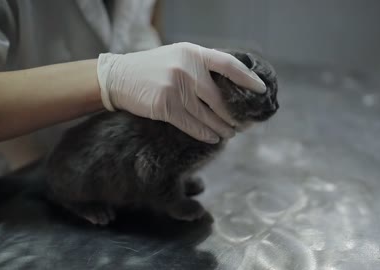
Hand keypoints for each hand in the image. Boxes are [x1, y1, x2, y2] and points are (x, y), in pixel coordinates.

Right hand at [96, 42, 265, 142]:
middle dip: (235, 114)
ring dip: (222, 128)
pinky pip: (192, 125)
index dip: (247, 79)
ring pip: (208, 115)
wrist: (118, 77)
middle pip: (220, 98)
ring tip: (230, 134)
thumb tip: (228, 85)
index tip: (261, 90)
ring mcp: (176, 88)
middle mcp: (186, 68)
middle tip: (244, 123)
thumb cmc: (151, 68)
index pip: (228, 65)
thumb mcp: (177, 56)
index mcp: (193, 53)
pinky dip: (205, 134)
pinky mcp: (165, 107)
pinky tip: (213, 138)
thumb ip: (200, 65)